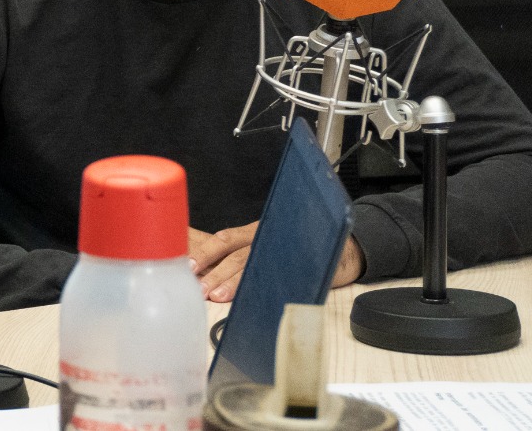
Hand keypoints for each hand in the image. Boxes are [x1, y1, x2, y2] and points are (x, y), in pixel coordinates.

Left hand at [191, 225, 365, 302]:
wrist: (343, 248)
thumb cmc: (296, 246)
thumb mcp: (267, 242)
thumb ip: (242, 252)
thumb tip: (209, 273)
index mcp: (257, 230)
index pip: (225, 239)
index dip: (205, 252)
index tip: (188, 266)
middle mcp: (269, 237)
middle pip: (238, 254)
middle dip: (216, 272)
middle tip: (199, 288)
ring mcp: (286, 251)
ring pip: (257, 265)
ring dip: (235, 282)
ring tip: (219, 295)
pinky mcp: (303, 267)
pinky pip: (282, 279)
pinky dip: (266, 290)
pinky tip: (253, 301)